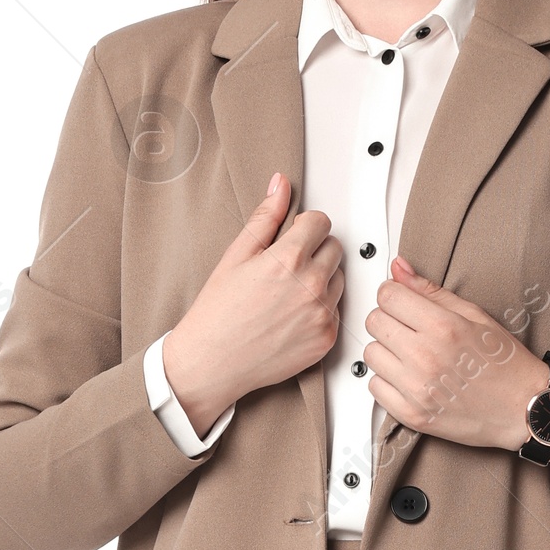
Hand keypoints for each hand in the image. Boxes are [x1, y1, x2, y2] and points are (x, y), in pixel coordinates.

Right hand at [161, 173, 342, 431]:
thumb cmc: (217, 313)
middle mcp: (311, 286)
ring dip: (321, 279)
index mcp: (289, 259)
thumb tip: (280, 186)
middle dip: (314, 250)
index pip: (320, 222)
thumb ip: (264, 218)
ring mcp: (322, 314)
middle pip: (334, 248)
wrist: (211, 363)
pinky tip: (292, 316)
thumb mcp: (235, 256)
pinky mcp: (327, 339)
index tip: (293, 236)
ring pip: (338, 279)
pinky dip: (320, 310)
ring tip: (287, 293)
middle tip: (286, 267)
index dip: (304, 226)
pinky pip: (336, 311)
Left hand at [363, 259, 549, 461]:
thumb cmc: (505, 364)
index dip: (394, 295)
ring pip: (370, 355)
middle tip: (409, 329)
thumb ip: (431, 291)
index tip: (403, 302)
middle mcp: (425, 357)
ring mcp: (416, 389)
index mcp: (443, 327)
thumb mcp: (475, 315)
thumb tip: (399, 268)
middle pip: (374, 322)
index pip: (388, 296)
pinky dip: (387, 381)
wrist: (522, 410)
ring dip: (386, 351)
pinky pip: (374, 388)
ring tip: (411, 356)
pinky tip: (409, 378)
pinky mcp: (412, 414)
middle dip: (389, 320)